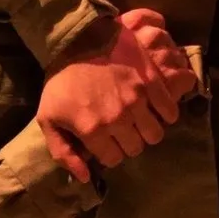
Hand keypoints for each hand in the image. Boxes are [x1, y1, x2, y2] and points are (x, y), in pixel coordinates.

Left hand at [37, 7, 200, 184]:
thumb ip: (63, 153)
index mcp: (92, 129)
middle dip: (128, 142)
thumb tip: (84, 178)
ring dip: (147, 131)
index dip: (109, 152)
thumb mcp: (48, 119)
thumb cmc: (62, 80)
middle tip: (121, 130)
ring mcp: (137, 100)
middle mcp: (118, 119)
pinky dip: (166, 114)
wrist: (79, 39)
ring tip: (139, 121)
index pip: (114, 159)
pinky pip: (170, 111)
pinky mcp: (152, 83)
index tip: (106, 142)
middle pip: (136, 148)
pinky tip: (156, 109)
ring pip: (155, 134)